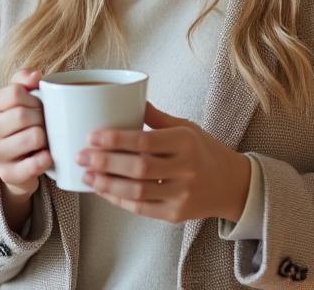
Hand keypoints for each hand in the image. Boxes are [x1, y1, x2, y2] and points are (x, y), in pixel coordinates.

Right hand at [0, 69, 51, 199]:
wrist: (19, 160)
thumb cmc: (24, 123)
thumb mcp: (23, 97)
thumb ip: (25, 79)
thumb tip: (36, 75)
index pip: (16, 93)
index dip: (35, 98)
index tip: (39, 105)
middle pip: (23, 115)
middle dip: (42, 118)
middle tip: (45, 124)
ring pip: (32, 137)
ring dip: (45, 138)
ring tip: (44, 140)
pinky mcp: (8, 173)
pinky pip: (32, 164)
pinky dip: (44, 159)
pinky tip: (47, 156)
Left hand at [77, 102, 250, 223]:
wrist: (231, 184)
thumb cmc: (203, 151)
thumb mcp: (187, 127)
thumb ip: (157, 117)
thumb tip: (129, 98)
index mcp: (185, 142)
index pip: (145, 141)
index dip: (115, 140)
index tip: (92, 136)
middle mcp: (185, 169)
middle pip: (138, 168)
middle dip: (105, 162)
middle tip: (81, 155)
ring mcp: (181, 195)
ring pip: (136, 192)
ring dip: (106, 184)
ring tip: (86, 174)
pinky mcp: (175, 214)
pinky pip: (141, 209)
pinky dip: (118, 200)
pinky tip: (102, 190)